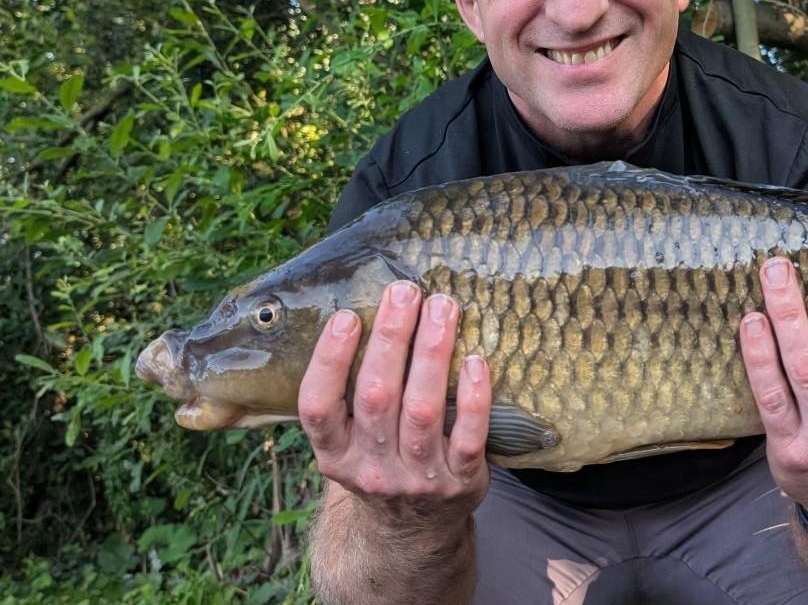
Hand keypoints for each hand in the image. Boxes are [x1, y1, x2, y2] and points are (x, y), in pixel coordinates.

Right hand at [298, 280, 491, 534]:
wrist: (412, 530)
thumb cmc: (380, 458)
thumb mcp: (349, 439)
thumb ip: (350, 390)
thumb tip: (366, 310)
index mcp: (334, 453)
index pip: (318, 407)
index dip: (329, 360)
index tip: (347, 316)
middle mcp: (370, 468)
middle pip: (376, 397)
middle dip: (391, 337)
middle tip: (406, 291)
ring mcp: (416, 478)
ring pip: (422, 410)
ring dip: (432, 353)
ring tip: (442, 308)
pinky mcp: (461, 482)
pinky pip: (468, 436)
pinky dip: (473, 397)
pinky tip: (475, 360)